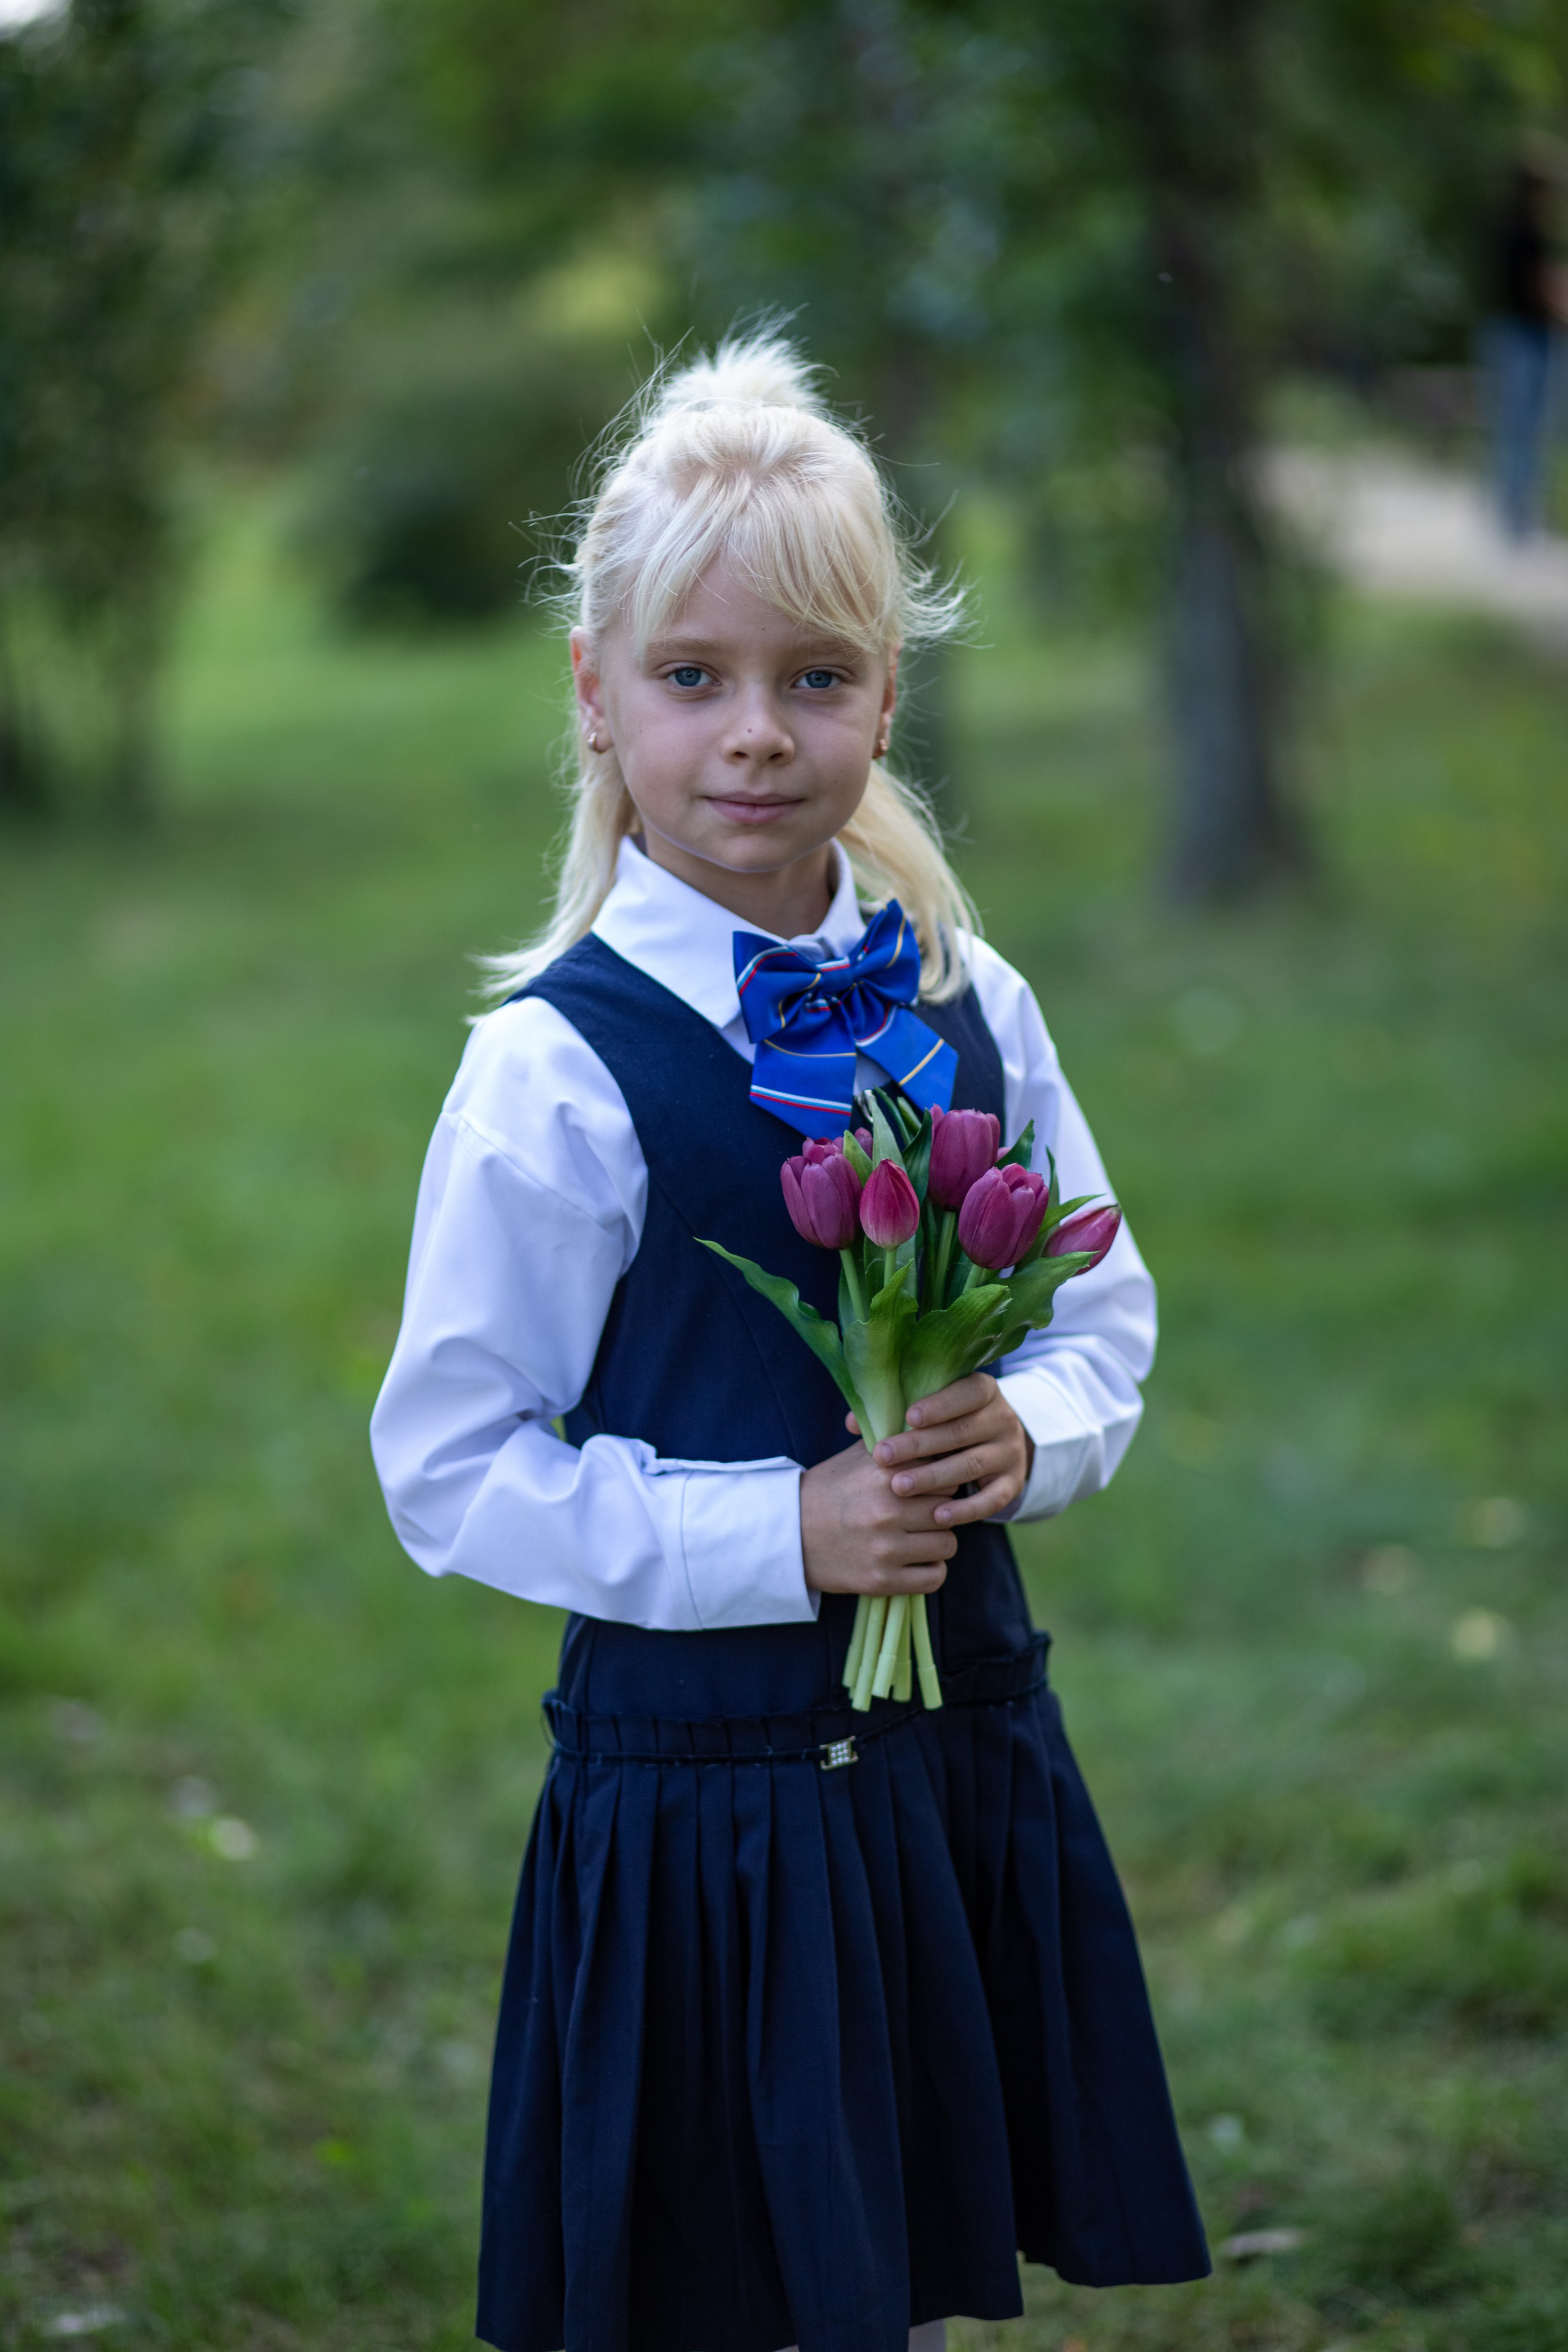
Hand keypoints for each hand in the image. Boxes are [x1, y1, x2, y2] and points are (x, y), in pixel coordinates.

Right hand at [800, 1439, 956, 1596]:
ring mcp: (886, 1548)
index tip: (929, 1487)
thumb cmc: (827, 1492)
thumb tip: (924, 1421)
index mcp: (883, 1473)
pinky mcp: (882, 1580)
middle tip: (924, 1514)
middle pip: (949, 1508)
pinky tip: (915, 1562)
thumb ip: (893, 1440)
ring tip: (919, 1538)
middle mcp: (887, 1509)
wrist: (788, 1534)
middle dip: (940, 1511)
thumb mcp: (856, 1457)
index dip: (940, 1480)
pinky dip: (929, 1571)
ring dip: (937, 1542)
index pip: (944, 1473)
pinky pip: (934, 1577)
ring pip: (948, 1544)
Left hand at [860, 1373, 1033, 1528]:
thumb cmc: (949, 1425)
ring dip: (935, 1477)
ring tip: (900, 1487)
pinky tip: (939, 1516)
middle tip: (884, 1456)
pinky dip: (966, 1509)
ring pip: (973, 1464)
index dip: (939, 1405)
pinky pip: (993, 1499)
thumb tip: (853, 1423)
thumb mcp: (932, 1412)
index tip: (908, 1417)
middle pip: (962, 1431)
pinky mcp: (1013, 1483)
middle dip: (921, 1445)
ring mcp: (1010, 1452)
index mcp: (983, 1391)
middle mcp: (1002, 1418)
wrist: (996, 1448)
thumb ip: (896, 1413)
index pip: (967, 1393)